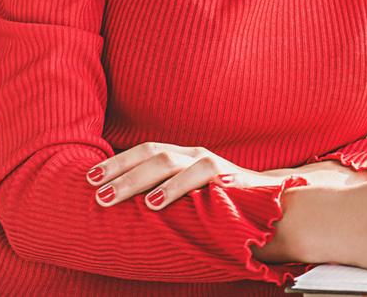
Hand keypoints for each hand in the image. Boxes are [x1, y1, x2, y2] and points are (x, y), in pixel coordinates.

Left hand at [85, 143, 366, 210]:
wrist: (279, 213)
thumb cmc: (233, 212)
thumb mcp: (195, 203)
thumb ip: (171, 200)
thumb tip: (133, 213)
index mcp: (186, 159)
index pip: (145, 152)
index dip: (116, 162)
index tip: (87, 177)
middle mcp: (196, 155)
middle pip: (149, 152)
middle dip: (116, 169)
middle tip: (90, 186)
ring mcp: (211, 162)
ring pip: (166, 161)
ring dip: (133, 179)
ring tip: (109, 197)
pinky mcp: (227, 175)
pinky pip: (196, 176)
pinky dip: (171, 188)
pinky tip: (152, 204)